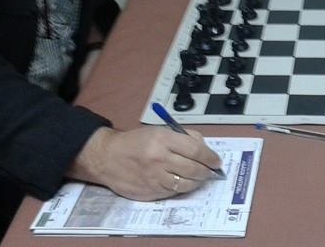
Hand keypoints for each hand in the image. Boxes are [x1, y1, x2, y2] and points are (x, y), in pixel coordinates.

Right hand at [67, 126, 222, 200]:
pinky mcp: (150, 191)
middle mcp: (159, 159)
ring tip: (199, 177)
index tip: (216, 161)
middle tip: (211, 171)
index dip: (210, 157)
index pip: (196, 149)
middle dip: (207, 171)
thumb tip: (204, 147)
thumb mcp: (159, 131)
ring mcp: (155, 177)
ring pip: (186, 184)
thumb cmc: (135, 142)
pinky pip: (174, 192)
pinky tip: (182, 182)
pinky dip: (182, 188)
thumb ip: (183, 137)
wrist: (107, 157)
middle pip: (194, 169)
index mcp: (163, 139)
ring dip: (197, 182)